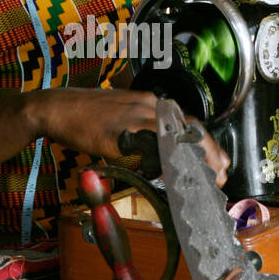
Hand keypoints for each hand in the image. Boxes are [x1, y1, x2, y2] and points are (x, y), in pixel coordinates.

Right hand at [33, 88, 230, 185]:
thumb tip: (158, 156)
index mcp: (149, 102)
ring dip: (193, 157)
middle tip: (223, 172)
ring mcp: (133, 117)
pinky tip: (173, 174)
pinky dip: (163, 160)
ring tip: (206, 177)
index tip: (221, 161)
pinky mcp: (118, 132)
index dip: (207, 141)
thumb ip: (141, 133)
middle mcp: (147, 105)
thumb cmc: (84, 115)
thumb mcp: (120, 118)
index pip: (187, 121)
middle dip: (209, 151)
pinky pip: (147, 146)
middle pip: (187, 127)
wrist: (55, 108)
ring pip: (173, 136)